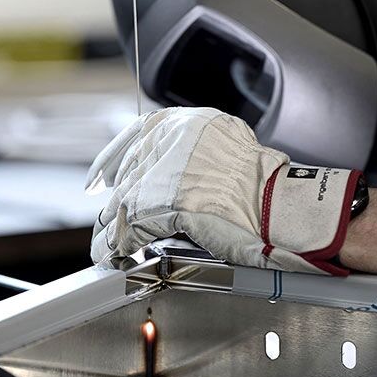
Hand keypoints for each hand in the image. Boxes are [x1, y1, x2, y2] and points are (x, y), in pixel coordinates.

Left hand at [85, 107, 363, 274]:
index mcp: (184, 122)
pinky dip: (118, 245)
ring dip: (112, 229)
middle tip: (107, 223)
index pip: (135, 135)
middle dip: (115, 203)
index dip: (112, 159)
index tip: (101, 178)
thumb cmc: (262, 184)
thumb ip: (190, 153)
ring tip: (106, 247)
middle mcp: (168, 139)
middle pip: (128, 174)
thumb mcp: (224, 146)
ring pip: (123, 202)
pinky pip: (127, 227)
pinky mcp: (157, 203)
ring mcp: (162, 170)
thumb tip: (167, 172)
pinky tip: (114, 255)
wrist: (276, 205)